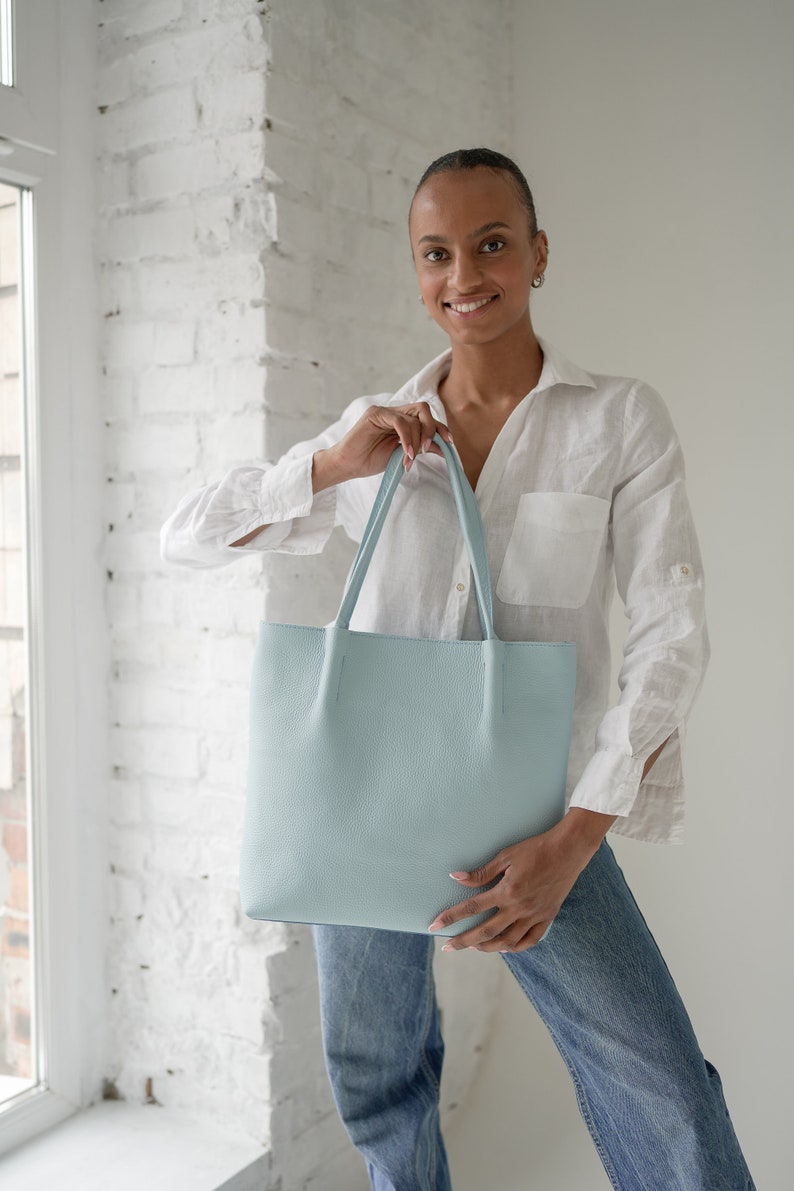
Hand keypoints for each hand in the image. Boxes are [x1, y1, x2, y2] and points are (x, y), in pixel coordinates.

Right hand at [312, 402, 453, 490]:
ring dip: (417, 439)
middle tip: (428, 449)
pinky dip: (407, 438)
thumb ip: (420, 448)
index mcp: (401, 421)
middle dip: (432, 429)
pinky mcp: (375, 414)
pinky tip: (406, 453)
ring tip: (410, 458)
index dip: (440, 428)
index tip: (450, 443)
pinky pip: (400, 421)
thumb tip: (443, 449)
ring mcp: (385, 412)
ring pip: (413, 417)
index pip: (426, 418)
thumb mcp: (402, 455)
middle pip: (423, 410)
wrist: (348, 465)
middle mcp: (395, 413)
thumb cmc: (370, 460)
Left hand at [428, 809, 616, 953]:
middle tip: (447, 947)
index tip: (434, 926)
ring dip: (487, 947)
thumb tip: (456, 877)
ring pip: (507, 941)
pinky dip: (516, 947)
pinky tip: (505, 947)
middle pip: (485, 931)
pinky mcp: (547, 917)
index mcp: (506, 891)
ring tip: (474, 947)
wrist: (568, 851)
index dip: (451, 917)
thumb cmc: (535, 849)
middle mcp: (519, 908)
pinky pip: (530, 940)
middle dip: (463, 941)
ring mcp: (534, 915)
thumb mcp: (506, 856)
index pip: (472, 908)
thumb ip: (482, 872)